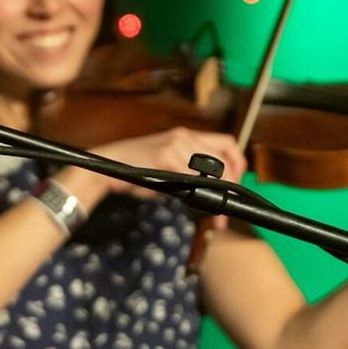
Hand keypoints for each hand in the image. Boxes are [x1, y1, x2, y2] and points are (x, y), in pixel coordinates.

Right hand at [88, 127, 247, 196]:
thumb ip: (189, 171)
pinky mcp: (165, 157)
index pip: (227, 143)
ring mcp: (175, 145)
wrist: (109, 165)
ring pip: (210, 170)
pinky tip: (194, 203)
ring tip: (216, 213)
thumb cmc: (137, 168)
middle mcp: (184, 137)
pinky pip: (190, 178)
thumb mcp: (167, 165)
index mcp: (187, 136)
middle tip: (228, 205)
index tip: (238, 183)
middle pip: (224, 158)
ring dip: (217, 193)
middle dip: (231, 184)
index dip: (238, 163)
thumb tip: (210, 190)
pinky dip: (197, 193)